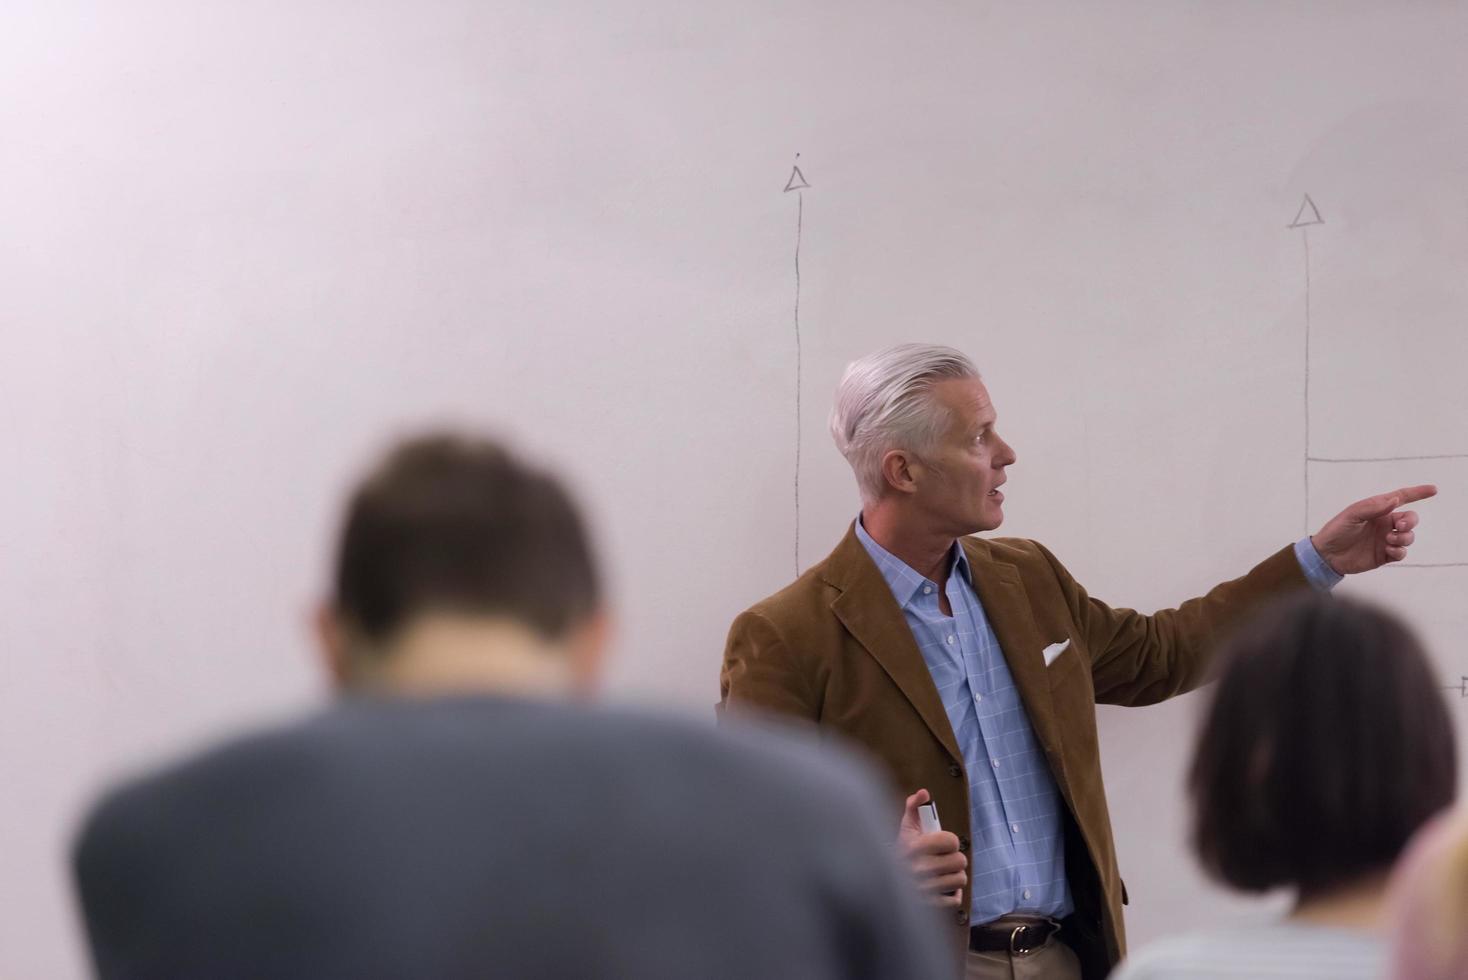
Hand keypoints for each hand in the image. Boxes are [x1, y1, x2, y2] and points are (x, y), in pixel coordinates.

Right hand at [897, 789, 965, 907]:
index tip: (942, 843)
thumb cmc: (900, 852)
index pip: (951, 841)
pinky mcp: (929, 905)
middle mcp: (918, 869)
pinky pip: (955, 900)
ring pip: (960, 879)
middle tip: (944, 858)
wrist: (881, 883)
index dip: (950, 840)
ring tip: (943, 873)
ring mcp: (924, 889)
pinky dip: (952, 895)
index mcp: (913, 847)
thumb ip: (914, 807)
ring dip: (954, 875)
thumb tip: (924, 793)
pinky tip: (943, 888)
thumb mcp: (904, 828)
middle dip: (954, 858)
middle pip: (960, 861)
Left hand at [1312, 484, 1436, 573]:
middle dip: (1410, 522)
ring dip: (1404, 537)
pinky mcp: (1384, 555)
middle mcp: (1384, 523)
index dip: (1417, 493)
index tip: (1433, 489)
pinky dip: (1399, 550)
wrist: (1326, 555)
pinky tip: (1388, 549)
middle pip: (1410, 519)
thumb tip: (1395, 500)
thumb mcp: (1352, 514)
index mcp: (1377, 510)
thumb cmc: (1336, 530)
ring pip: (1409, 536)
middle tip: (1398, 526)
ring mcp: (1385, 539)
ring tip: (1388, 539)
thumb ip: (1373, 507)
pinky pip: (1402, 552)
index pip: (1401, 499)